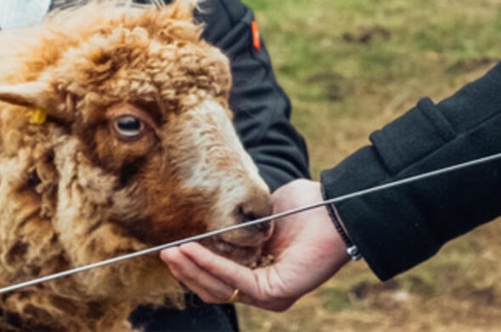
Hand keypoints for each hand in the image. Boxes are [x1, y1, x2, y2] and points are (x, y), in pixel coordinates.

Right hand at [161, 179, 352, 311]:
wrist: (336, 208)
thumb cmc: (307, 206)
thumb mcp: (262, 214)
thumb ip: (238, 223)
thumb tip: (211, 221)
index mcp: (260, 271)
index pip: (218, 278)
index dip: (193, 265)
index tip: (172, 248)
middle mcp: (263, 288)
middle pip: (213, 288)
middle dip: (186, 270)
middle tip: (164, 252)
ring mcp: (269, 295)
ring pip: (220, 287)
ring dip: (193, 268)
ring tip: (173, 251)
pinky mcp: (275, 293)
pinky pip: (235, 280)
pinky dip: (211, 264)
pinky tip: (194, 250)